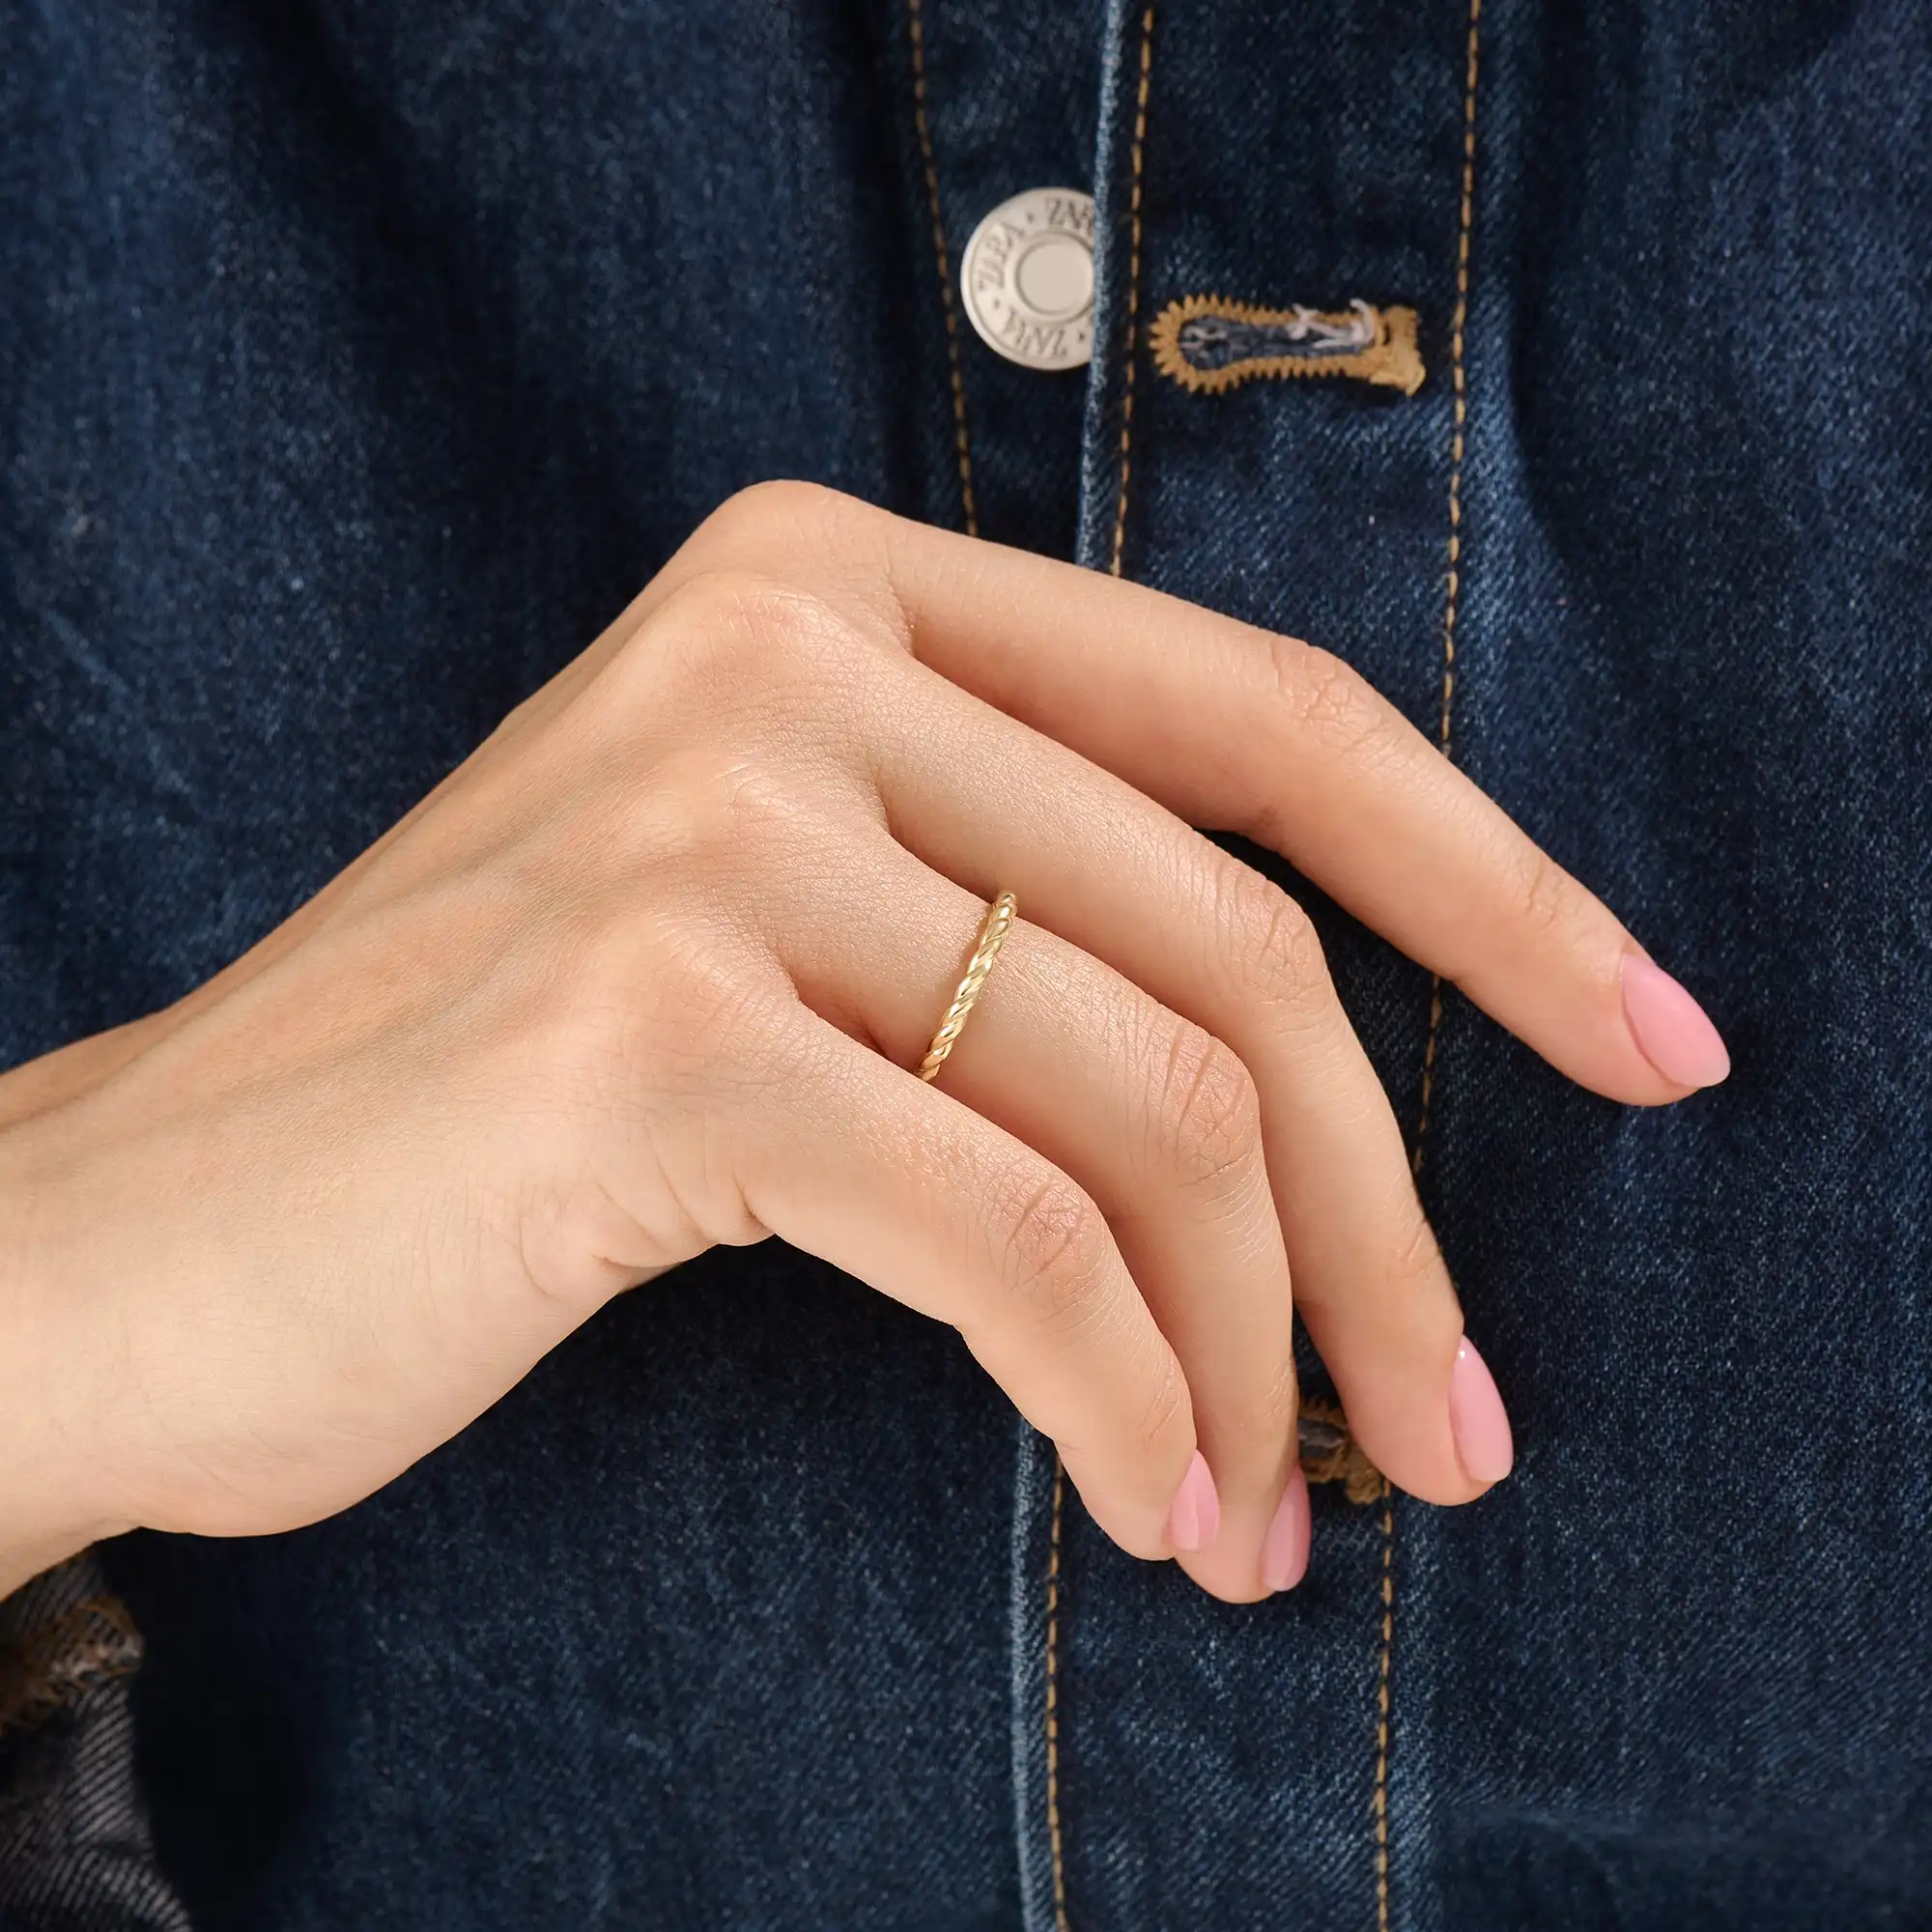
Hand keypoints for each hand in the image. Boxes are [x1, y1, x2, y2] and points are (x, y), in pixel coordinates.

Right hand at [0, 482, 1726, 1603]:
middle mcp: (775, 657)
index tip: (1654, 1042)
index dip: (1496, 891)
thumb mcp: (774, 926)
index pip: (1268, 723)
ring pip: (1149, 1112)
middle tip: (1464, 1421)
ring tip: (1277, 1506)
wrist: (144, 1225)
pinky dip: (1124, 1401)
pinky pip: (1010, 1239)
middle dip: (1392, 1218)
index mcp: (832, 585)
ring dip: (1253, 1349)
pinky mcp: (645, 1034)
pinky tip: (1155, 1510)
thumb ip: (1012, 915)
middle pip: (1236, 952)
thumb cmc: (486, 1101)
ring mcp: (705, 831)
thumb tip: (1328, 1111)